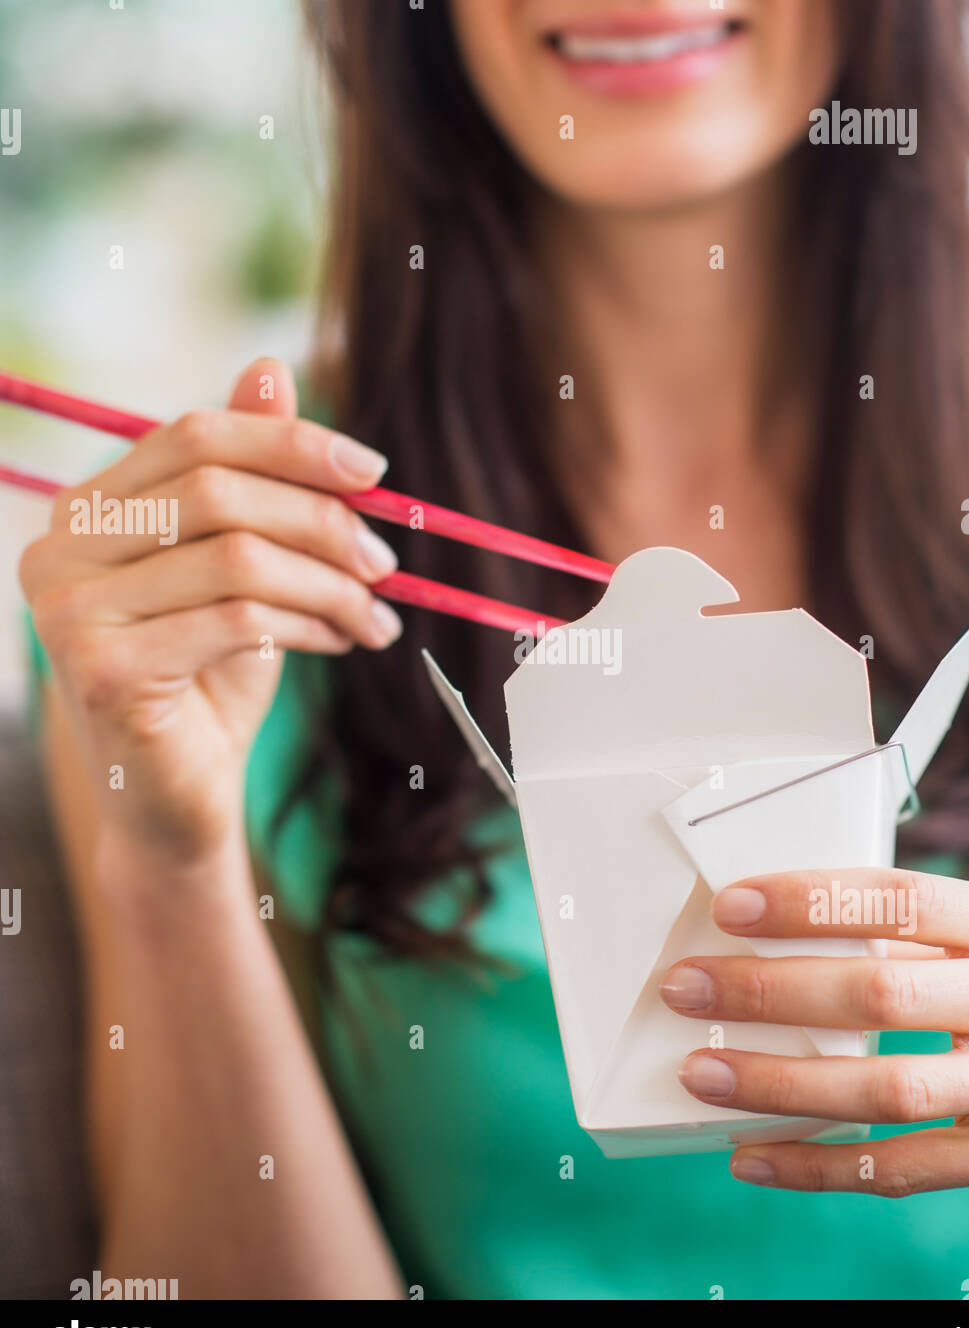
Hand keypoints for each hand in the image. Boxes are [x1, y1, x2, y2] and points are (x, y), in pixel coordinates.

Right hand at [19, 358, 400, 861]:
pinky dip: (311, 625)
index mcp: (89, 510)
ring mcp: (71, 610)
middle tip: (387, 562)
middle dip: (323, 520)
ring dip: (331, 584)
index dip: (290, 441)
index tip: (373, 470)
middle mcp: (61, 549)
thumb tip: (269, 367)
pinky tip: (342, 642)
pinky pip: (238, 618)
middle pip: (219, 491)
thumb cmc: (212, 679)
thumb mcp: (240, 569)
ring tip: (376, 615)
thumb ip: (249, 477)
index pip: (193, 435)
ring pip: (239, 556)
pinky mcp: (103, 668)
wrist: (179, 799)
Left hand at [660, 868, 968, 1195]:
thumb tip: (804, 928)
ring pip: (889, 1092)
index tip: (733, 906)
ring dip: (782, 1088)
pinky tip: (759, 1157)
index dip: (809, 901)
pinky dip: (824, 1168)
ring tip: (705, 1076)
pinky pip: (910, 1170)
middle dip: (771, 993)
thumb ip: (936, 931)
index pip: (900, 900)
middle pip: (882, 994)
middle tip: (688, 990)